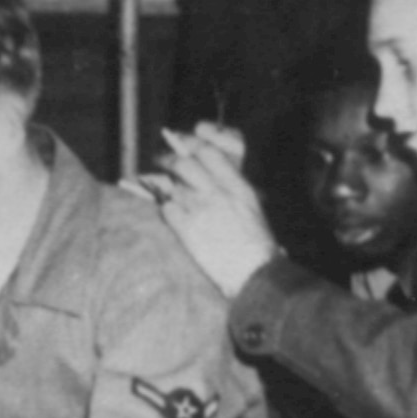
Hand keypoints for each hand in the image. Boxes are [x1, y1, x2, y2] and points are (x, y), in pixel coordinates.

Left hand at [146, 124, 279, 298]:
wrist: (253, 272)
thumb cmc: (256, 243)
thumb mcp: (250, 207)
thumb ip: (230, 188)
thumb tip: (208, 176)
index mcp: (237, 186)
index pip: (209, 153)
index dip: (191, 145)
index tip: (182, 145)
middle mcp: (218, 193)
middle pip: (184, 164)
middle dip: (168, 159)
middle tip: (160, 159)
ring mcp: (201, 211)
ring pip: (173, 185)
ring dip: (165, 184)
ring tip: (160, 186)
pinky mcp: (187, 230)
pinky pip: (167, 209)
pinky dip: (165, 207)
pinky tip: (169, 211)